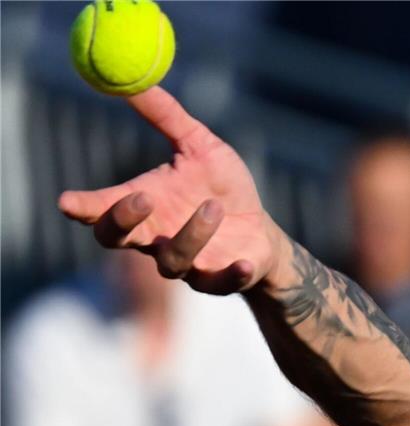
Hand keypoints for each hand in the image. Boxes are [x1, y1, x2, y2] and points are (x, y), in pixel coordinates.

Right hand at [58, 87, 285, 294]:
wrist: (261, 231)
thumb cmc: (224, 189)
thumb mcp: (201, 146)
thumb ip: (167, 117)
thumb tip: (132, 79)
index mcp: (146, 206)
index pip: (102, 209)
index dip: (83, 207)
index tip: (68, 201)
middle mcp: (156, 239)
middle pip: (118, 239)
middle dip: (124, 220)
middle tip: (143, 197)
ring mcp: (187, 264)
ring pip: (172, 260)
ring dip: (192, 234)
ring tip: (213, 207)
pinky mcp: (221, 279)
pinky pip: (221, 282)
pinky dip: (231, 274)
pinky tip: (244, 262)